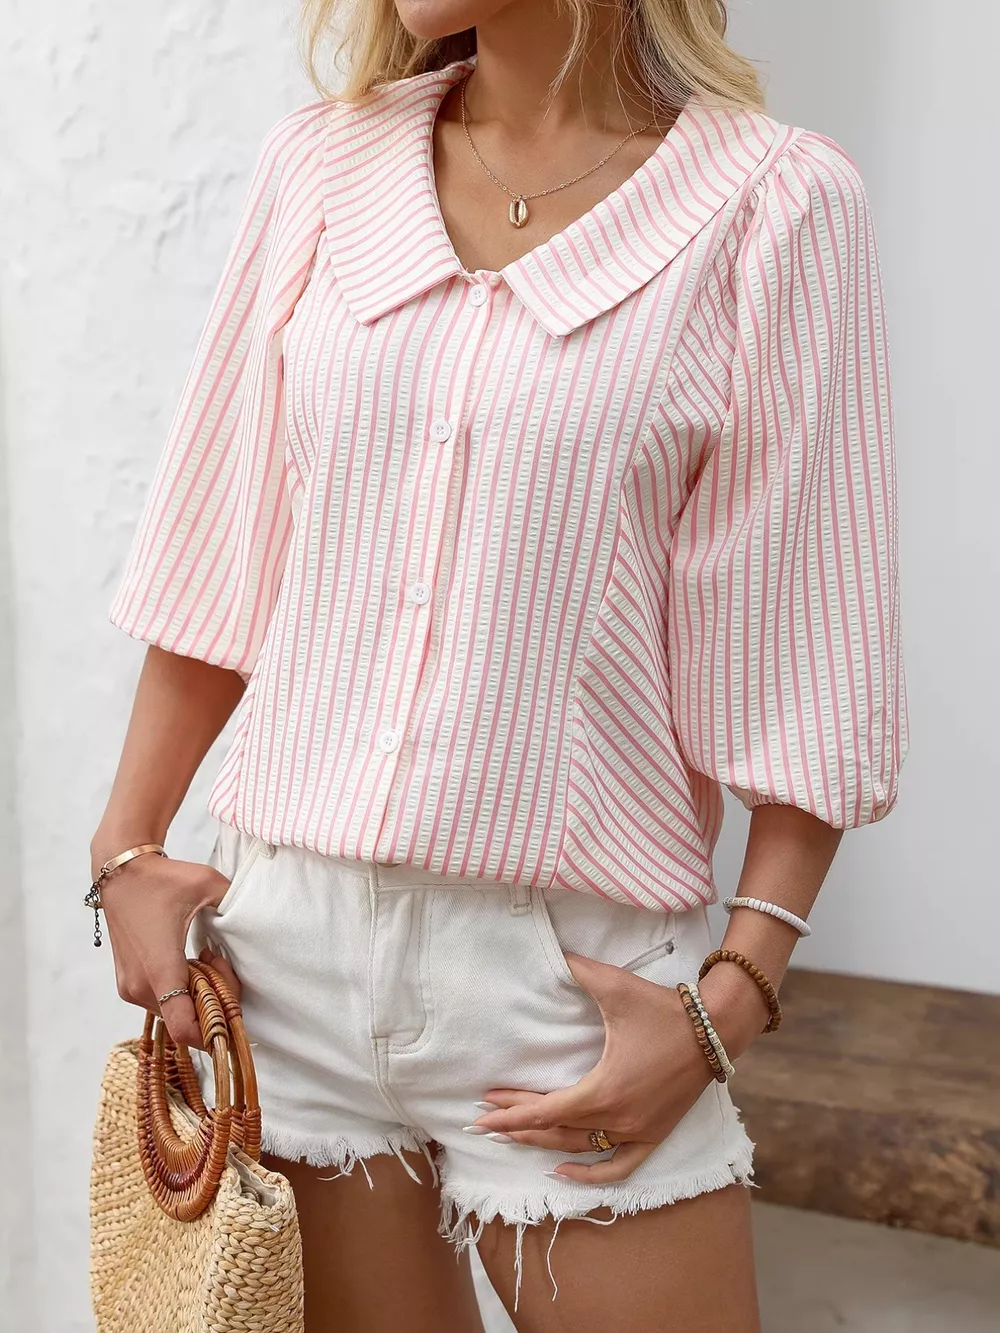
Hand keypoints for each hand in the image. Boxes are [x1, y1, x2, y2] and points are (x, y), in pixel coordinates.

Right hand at [94, 849, 240, 1049]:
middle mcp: (140, 987)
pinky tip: (191, 962)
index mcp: (160, 970)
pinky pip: (163, 1002)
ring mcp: (130, 988)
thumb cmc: (163, 879)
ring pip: (175, 1013)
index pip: (186, 1029)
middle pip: (187, 1022)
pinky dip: (182, 990)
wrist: (120, 872)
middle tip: (221, 964)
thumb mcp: (208, 885)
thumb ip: (237, 905)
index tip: (231, 1003)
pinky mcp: (127, 983)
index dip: (215, 1028)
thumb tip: (260, 919)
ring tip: (207, 958)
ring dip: (198, 995)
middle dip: (214, 1001)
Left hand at [469, 951, 763, 1182]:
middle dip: (518, 1124)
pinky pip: (619, 1167)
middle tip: (487, 1117)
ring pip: (580, 1149)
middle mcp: (618, 1120)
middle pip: (555, 1130)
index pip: (544, 1112)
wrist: (714, 1028)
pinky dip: (590, 1174)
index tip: (481, 1116)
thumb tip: (554, 953)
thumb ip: (579, 970)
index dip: (511, 1115)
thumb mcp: (615, 986)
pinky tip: (563, 1169)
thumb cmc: (662, 1008)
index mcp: (603, 1091)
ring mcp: (637, 1132)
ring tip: (514, 1136)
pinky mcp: (654, 1135)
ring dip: (544, 1144)